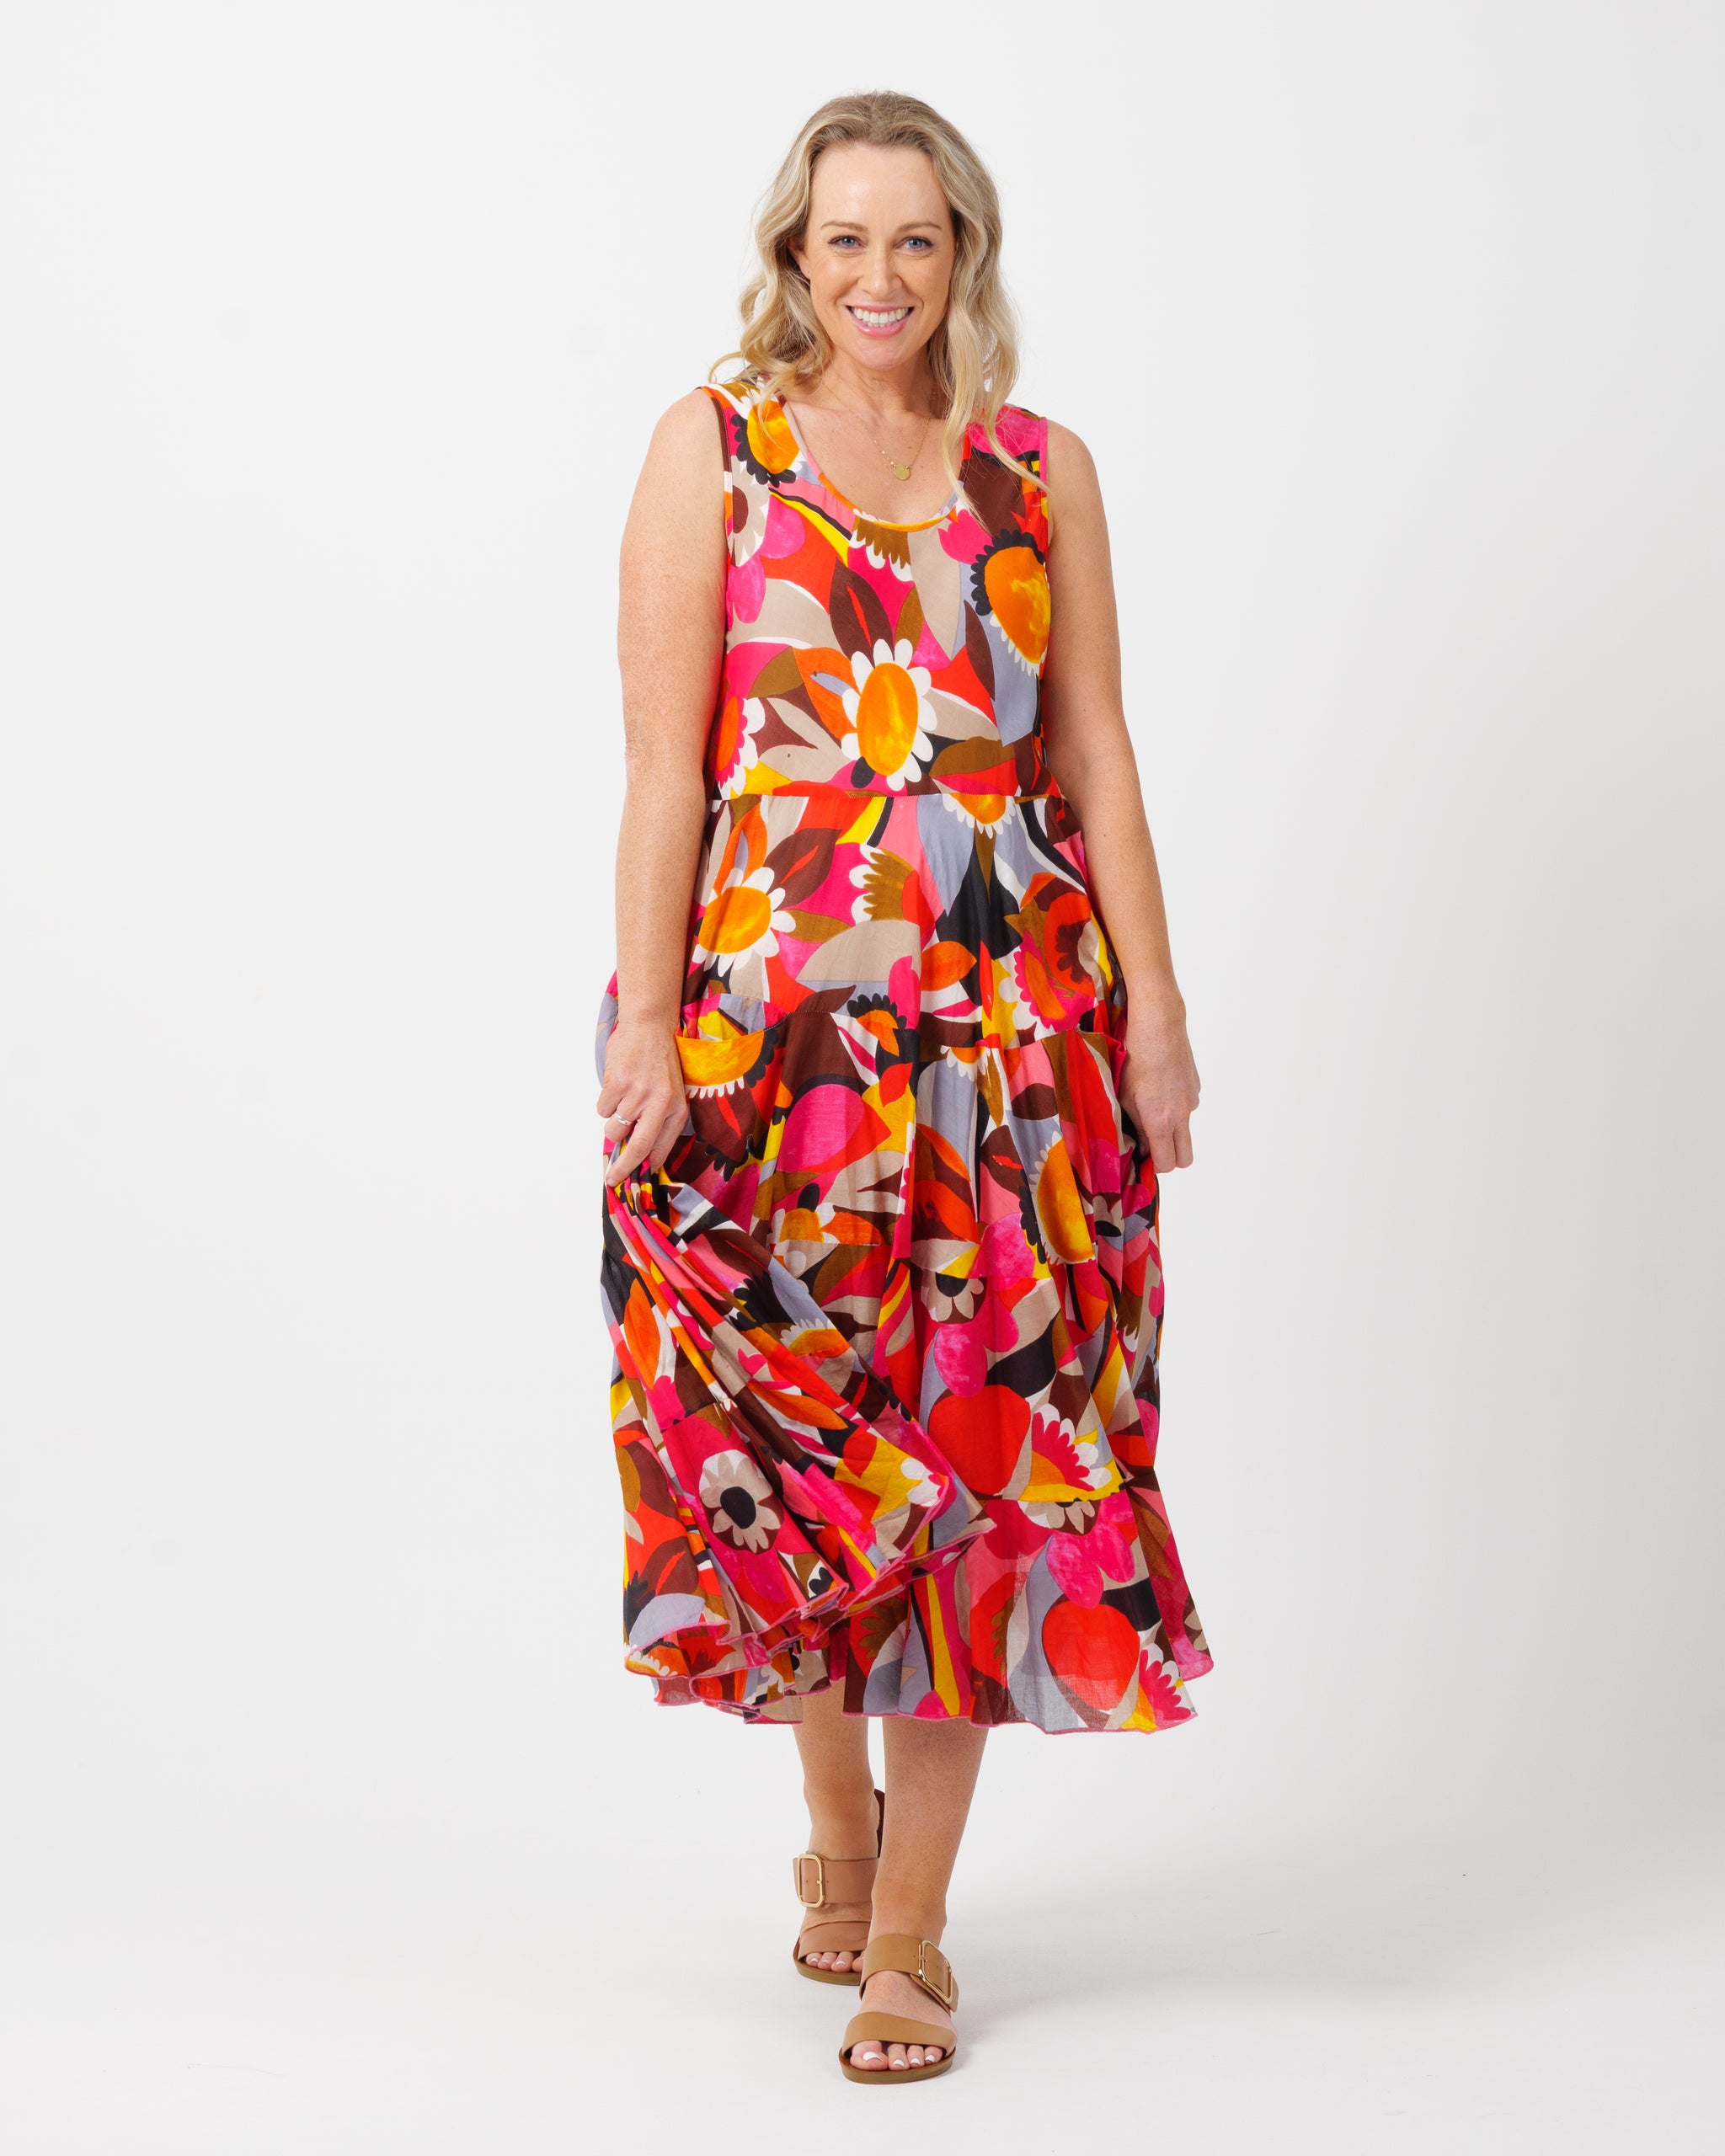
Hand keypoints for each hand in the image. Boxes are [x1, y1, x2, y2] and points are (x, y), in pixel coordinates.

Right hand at [597, 1017, 687, 1185]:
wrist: (649, 1027)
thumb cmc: (658, 1062)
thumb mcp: (670, 1092)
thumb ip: (658, 1120)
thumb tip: (637, 1153)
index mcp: (677, 1109)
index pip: (661, 1148)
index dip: (645, 1167)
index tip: (632, 1179)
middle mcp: (661, 1103)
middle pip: (638, 1148)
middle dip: (622, 1168)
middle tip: (611, 1179)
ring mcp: (639, 1093)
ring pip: (615, 1128)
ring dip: (612, 1124)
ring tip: (622, 1102)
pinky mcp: (618, 1083)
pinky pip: (602, 1109)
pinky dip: (605, 1103)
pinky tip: (617, 1086)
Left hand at [1118, 1000, 1199, 1173]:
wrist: (1159, 1024)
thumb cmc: (1134, 1058)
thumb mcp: (1122, 1096)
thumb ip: (1132, 1125)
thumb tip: (1137, 1144)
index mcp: (1161, 1121)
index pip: (1166, 1164)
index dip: (1152, 1167)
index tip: (1139, 1159)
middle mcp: (1182, 1115)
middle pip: (1184, 1158)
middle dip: (1168, 1158)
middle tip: (1148, 1145)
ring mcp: (1192, 1100)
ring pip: (1185, 1129)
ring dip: (1172, 1129)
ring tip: (1150, 1106)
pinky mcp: (1196, 1085)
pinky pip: (1187, 1106)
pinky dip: (1176, 1106)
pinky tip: (1160, 1086)